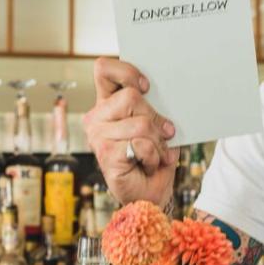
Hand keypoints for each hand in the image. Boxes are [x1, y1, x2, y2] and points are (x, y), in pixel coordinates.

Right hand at [82, 58, 178, 208]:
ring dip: (157, 142)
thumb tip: (166, 94)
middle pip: (131, 96)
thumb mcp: (157, 126)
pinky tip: (148, 165)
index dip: (127, 72)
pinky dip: (153, 157)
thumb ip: (153, 107)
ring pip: (140, 123)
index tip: (147, 87)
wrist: (149, 195)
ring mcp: (98, 136)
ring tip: (155, 155)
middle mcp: (96, 117)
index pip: (103, 69)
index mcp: (106, 104)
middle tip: (162, 134)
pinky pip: (140, 145)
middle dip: (155, 117)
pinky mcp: (105, 155)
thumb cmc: (152, 157)